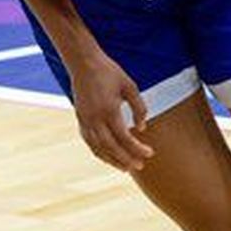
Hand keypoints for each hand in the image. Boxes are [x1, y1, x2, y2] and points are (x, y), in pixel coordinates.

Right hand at [70, 53, 154, 171]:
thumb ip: (138, 107)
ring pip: (98, 148)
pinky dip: (100, 152)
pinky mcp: (80, 119)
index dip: (137, 148)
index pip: (124, 137)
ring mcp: (85, 120)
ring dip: (112, 160)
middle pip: (111, 147)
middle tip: (140, 166)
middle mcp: (95, 118)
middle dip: (126, 159)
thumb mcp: (130, 86)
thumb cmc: (109, 72)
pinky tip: (109, 156)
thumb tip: (141, 128)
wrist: (83, 63)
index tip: (150, 153)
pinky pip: (89, 142)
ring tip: (126, 168)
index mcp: (109, 110)